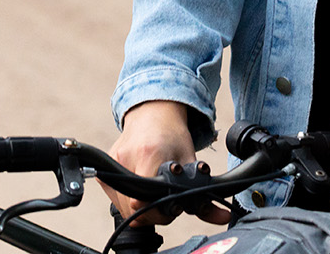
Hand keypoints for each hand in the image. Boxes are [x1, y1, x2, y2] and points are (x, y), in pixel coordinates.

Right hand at [104, 101, 230, 226]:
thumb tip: (224, 217)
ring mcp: (113, 164)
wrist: (152, 112)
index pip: (143, 200)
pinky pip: (117, 200)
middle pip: (134, 209)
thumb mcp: (192, 162)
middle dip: (154, 212)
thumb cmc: (172, 136)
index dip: (159, 210)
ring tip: (155, 192)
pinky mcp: (106, 170)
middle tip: (168, 199)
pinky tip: (143, 189)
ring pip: (124, 208)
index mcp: (149, 154)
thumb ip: (204, 196)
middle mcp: (126, 158)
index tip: (172, 206)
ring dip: (142, 208)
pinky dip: (131, 201)